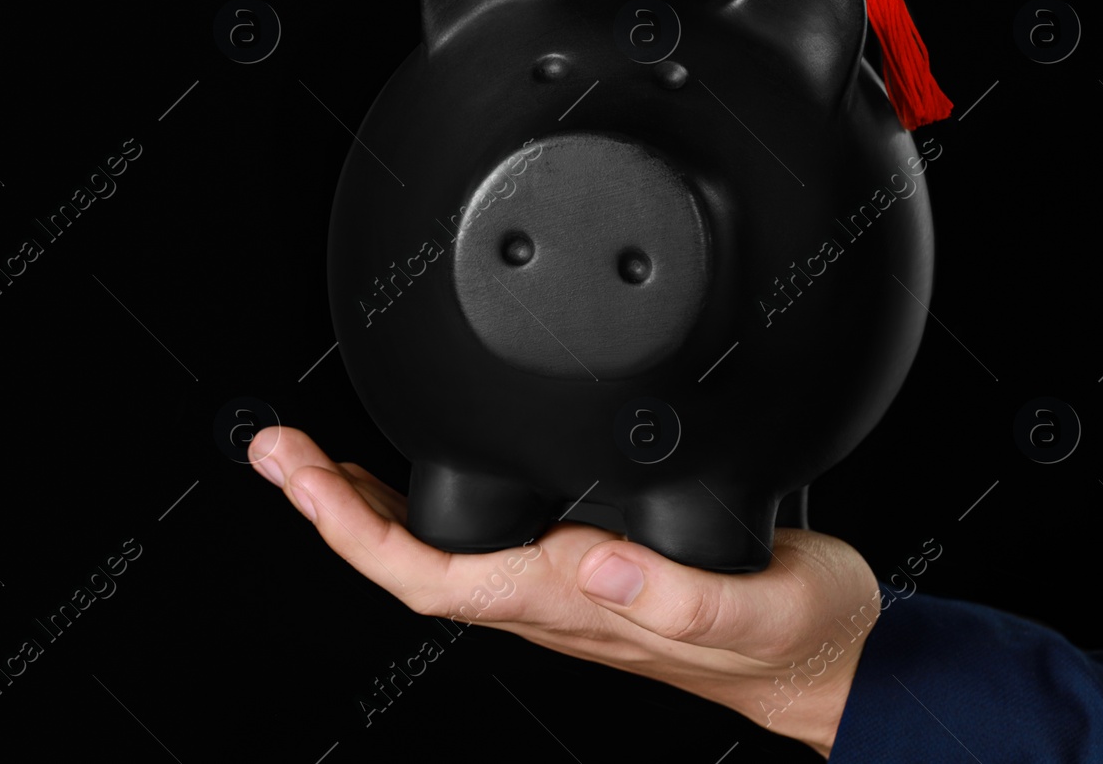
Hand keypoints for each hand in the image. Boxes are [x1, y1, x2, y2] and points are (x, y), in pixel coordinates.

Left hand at [248, 426, 881, 757]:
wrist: (828, 658)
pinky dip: (416, 501)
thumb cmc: (796, 636)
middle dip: (328, 504)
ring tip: (306, 454)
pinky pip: (471, 537)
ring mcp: (556, 583)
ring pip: (429, 550)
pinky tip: (400, 473)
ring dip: (359, 502)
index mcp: (573, 602)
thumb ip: (677, 593)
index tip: (303, 472)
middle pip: (406, 559)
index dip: (353, 528)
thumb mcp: (758, 610)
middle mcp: (548, 595)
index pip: (429, 575)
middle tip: (274, 444)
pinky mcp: (578, 562)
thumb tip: (589, 560)